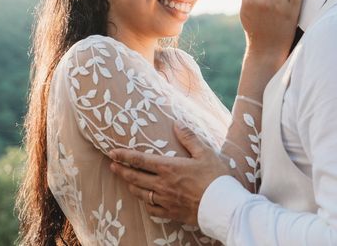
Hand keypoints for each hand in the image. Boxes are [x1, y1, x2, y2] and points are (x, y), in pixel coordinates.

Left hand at [108, 123, 229, 226]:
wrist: (223, 205)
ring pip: (140, 193)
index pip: (140, 160)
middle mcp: (163, 184)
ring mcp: (165, 200)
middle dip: (121, 170)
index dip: (124, 156)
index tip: (112, 153)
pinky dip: (146, 203)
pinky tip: (145, 200)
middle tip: (112, 166)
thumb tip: (177, 123)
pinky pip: (152, 209)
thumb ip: (189, 138)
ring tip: (126, 180)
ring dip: (131, 185)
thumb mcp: (205, 153)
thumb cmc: (216, 177)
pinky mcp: (171, 212)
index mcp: (169, 167)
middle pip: (135, 177)